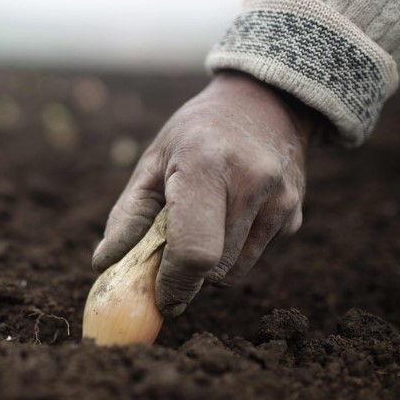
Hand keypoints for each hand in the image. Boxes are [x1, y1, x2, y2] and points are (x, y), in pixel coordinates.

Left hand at [93, 71, 316, 316]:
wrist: (264, 102)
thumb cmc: (196, 133)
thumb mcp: (154, 161)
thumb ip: (128, 216)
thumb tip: (104, 264)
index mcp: (207, 165)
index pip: (194, 251)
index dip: (174, 284)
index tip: (161, 297)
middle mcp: (252, 182)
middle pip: (213, 268)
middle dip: (187, 273)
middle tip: (170, 250)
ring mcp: (281, 199)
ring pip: (235, 270)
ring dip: (211, 263)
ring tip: (203, 220)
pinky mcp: (295, 214)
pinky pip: (254, 256)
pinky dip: (234, 249)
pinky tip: (231, 211)